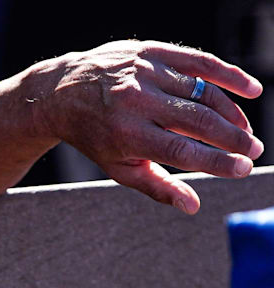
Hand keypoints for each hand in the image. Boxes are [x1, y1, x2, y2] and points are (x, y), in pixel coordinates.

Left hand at [36, 40, 262, 213]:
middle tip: (254, 151)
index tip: (243, 169)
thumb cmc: (96, 136)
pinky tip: (251, 89)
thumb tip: (193, 207)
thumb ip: (157, 187)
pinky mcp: (152, 52)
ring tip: (244, 131)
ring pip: (204, 93)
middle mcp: (137, 102)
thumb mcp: (118, 167)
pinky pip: (200, 62)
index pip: (182, 152)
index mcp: (127, 135)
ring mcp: (145, 74)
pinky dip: (229, 75)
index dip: (218, 161)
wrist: (62, 93)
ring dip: (232, 113)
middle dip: (234, 138)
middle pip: (199, 121)